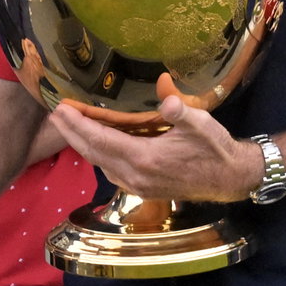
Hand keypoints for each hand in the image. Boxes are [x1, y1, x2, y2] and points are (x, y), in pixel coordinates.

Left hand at [46, 74, 261, 202]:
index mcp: (145, 159)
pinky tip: (95, 143)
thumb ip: (180, 110)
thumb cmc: (215, 148)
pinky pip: (111, 170)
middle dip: (71, 133)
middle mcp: (135, 175)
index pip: (101, 139)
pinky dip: (98, 155)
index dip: (78, 125)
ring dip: (83, 145)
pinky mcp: (142, 189)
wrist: (230, 179)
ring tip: (70, 126)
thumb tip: (165, 96)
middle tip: (55, 114)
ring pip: (100, 163)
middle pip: (93, 153)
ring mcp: (137, 185)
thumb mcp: (202, 124)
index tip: (61, 110)